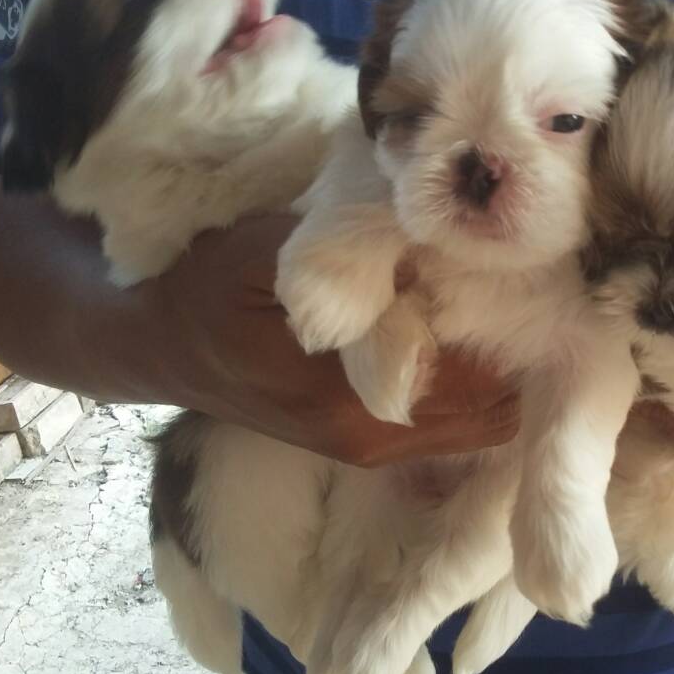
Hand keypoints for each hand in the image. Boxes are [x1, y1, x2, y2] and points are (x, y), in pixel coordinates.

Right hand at [145, 214, 519, 465]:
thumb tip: (443, 227)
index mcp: (349, 398)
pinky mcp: (372, 441)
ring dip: (497, 358)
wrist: (156, 342)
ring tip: (491, 294)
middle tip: (517, 271)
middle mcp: (374, 437)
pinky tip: (460, 322)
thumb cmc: (206, 287)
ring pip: (484, 415)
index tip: (512, 254)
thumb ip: (355, 247)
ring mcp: (375, 446)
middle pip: (494, 400)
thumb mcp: (272, 249)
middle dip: (514, 337)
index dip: (505, 310)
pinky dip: (473, 376)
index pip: (475, 369)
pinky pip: (457, 419)